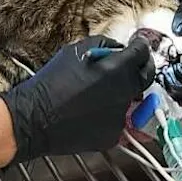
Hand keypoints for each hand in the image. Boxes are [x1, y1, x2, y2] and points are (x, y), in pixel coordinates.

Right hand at [0, 34, 154, 162]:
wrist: (35, 118)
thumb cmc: (51, 82)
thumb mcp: (75, 51)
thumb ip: (104, 46)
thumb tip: (119, 49)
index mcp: (119, 69)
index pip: (142, 53)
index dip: (141, 46)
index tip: (139, 44)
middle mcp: (125, 92)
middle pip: (146, 77)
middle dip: (142, 68)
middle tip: (132, 65)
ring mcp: (121, 116)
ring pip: (131, 100)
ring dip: (122, 93)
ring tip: (100, 92)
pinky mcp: (113, 135)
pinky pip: (118, 120)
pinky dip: (110, 114)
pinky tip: (91, 111)